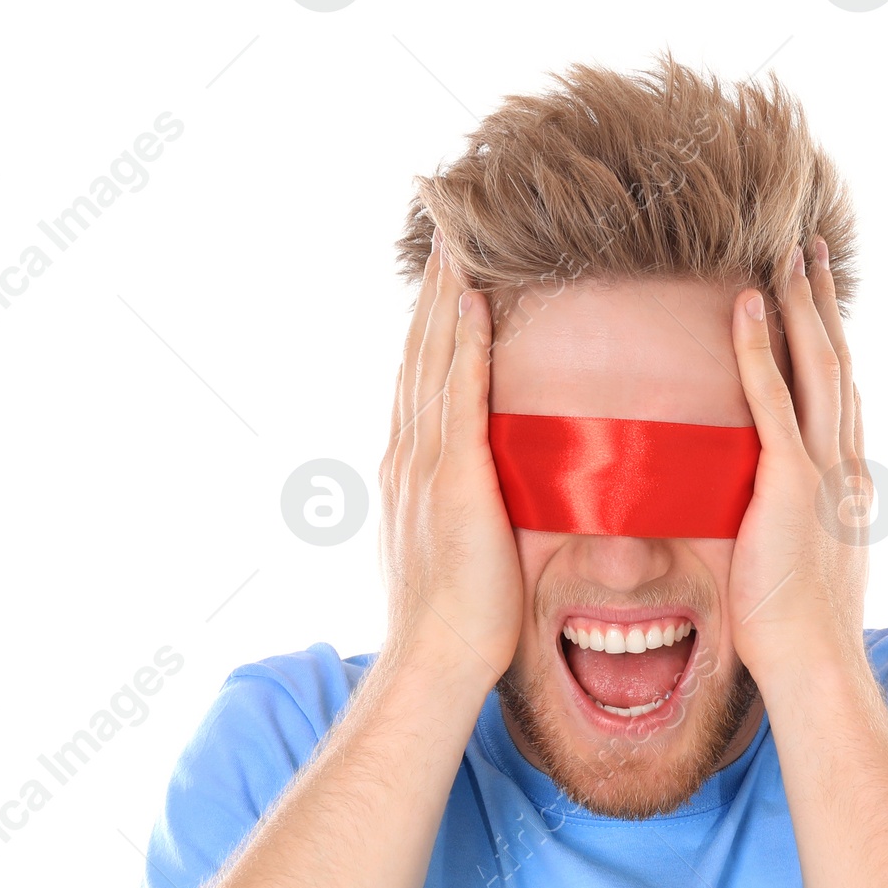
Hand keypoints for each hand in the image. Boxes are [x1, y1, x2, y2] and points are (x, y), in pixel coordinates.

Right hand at [379, 234, 522, 686]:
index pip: (422, 378)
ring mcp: (425, 465)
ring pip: (434, 360)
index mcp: (409, 469)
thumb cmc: (455, 619)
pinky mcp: (453, 480)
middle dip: (433, 290)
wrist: (437, 657)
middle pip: (420, 353)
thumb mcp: (452, 549)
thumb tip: (480, 495)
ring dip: (445, 296)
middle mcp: (408, 455)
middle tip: (445, 229)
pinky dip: (464, 343)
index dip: (431, 323)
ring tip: (457, 239)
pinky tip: (474, 300)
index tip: (445, 275)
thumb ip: (460, 509)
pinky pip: (460, 395)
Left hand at [726, 239, 872, 686]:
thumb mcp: (805, 567)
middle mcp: (843, 466)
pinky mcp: (790, 485)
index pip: (838, 397)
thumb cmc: (801, 631)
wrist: (814, 661)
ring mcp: (821, 472)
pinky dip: (759, 351)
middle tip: (809, 250)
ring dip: (800, 307)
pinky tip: (746, 305)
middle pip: (836, 365)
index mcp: (846, 483)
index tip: (818, 303)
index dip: (830, 344)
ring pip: (815, 369)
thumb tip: (777, 522)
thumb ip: (795, 530)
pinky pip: (772, 402)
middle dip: (823, 305)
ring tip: (786, 254)